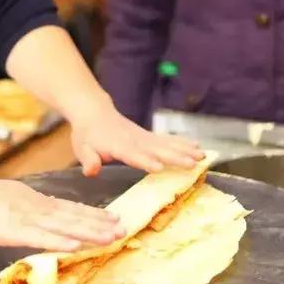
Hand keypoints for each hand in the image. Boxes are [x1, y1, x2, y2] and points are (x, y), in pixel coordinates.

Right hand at [0, 173, 125, 251]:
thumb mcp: (17, 199)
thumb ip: (34, 206)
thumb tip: (48, 209)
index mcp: (39, 202)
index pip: (72, 209)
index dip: (94, 215)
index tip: (114, 218)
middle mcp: (40, 209)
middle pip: (75, 217)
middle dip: (100, 224)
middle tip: (123, 229)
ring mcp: (30, 220)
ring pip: (65, 227)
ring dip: (89, 232)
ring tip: (109, 237)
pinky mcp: (17, 231)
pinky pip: (42, 238)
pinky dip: (59, 242)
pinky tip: (75, 246)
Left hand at [70, 106, 203, 176]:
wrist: (95, 112)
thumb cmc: (88, 134)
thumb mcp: (82, 148)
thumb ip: (88, 159)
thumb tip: (91, 171)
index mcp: (117, 145)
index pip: (132, 154)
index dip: (144, 160)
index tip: (158, 166)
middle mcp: (135, 140)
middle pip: (156, 149)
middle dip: (175, 156)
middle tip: (192, 163)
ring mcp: (144, 137)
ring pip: (167, 144)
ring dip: (185, 150)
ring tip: (202, 156)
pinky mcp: (149, 136)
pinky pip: (168, 140)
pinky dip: (182, 142)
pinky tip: (197, 146)